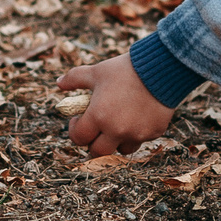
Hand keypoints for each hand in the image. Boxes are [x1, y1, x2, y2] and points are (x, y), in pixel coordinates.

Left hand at [58, 54, 173, 156]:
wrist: (161, 68)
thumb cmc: (124, 69)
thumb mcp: (96, 71)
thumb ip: (74, 78)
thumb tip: (59, 83)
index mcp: (98, 116)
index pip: (79, 138)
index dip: (75, 130)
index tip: (79, 120)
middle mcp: (116, 130)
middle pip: (98, 152)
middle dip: (93, 143)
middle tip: (95, 131)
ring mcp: (136, 134)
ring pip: (122, 149)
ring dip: (116, 140)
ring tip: (117, 124)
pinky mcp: (153, 132)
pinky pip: (141, 139)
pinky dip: (136, 133)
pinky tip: (137, 116)